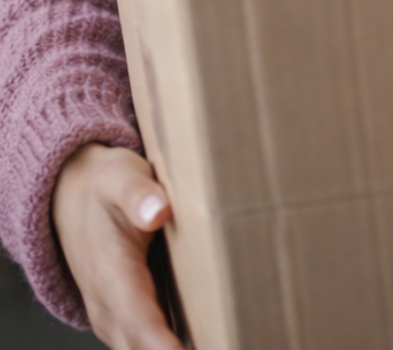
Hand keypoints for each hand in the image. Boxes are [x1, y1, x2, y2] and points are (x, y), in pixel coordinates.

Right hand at [52, 143, 181, 349]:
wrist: (69, 196)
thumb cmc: (102, 187)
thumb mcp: (120, 177)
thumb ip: (138, 194)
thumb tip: (158, 211)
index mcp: (111, 277)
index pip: (140, 324)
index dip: (164, 348)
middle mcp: (109, 307)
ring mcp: (113, 317)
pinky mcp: (123, 317)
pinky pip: (144, 345)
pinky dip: (169, 348)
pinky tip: (205, 341)